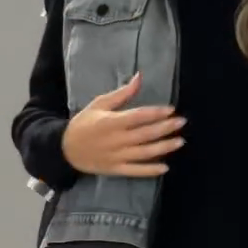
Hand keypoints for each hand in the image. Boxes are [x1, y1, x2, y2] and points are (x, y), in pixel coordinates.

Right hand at [62, 73, 185, 176]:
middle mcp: (116, 140)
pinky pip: (136, 171)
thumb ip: (122, 93)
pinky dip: (150, 170)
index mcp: (112, 122)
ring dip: (163, 148)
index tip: (171, 110)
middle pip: (145, 134)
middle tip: (182, 123)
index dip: (156, 113)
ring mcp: (117, 156)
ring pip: (144, 153)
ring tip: (179, 141)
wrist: (66, 149)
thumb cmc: (84, 123)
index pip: (139, 116)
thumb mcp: (99, 104)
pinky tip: (165, 167)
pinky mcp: (116, 169)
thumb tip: (139, 77)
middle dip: (165, 128)